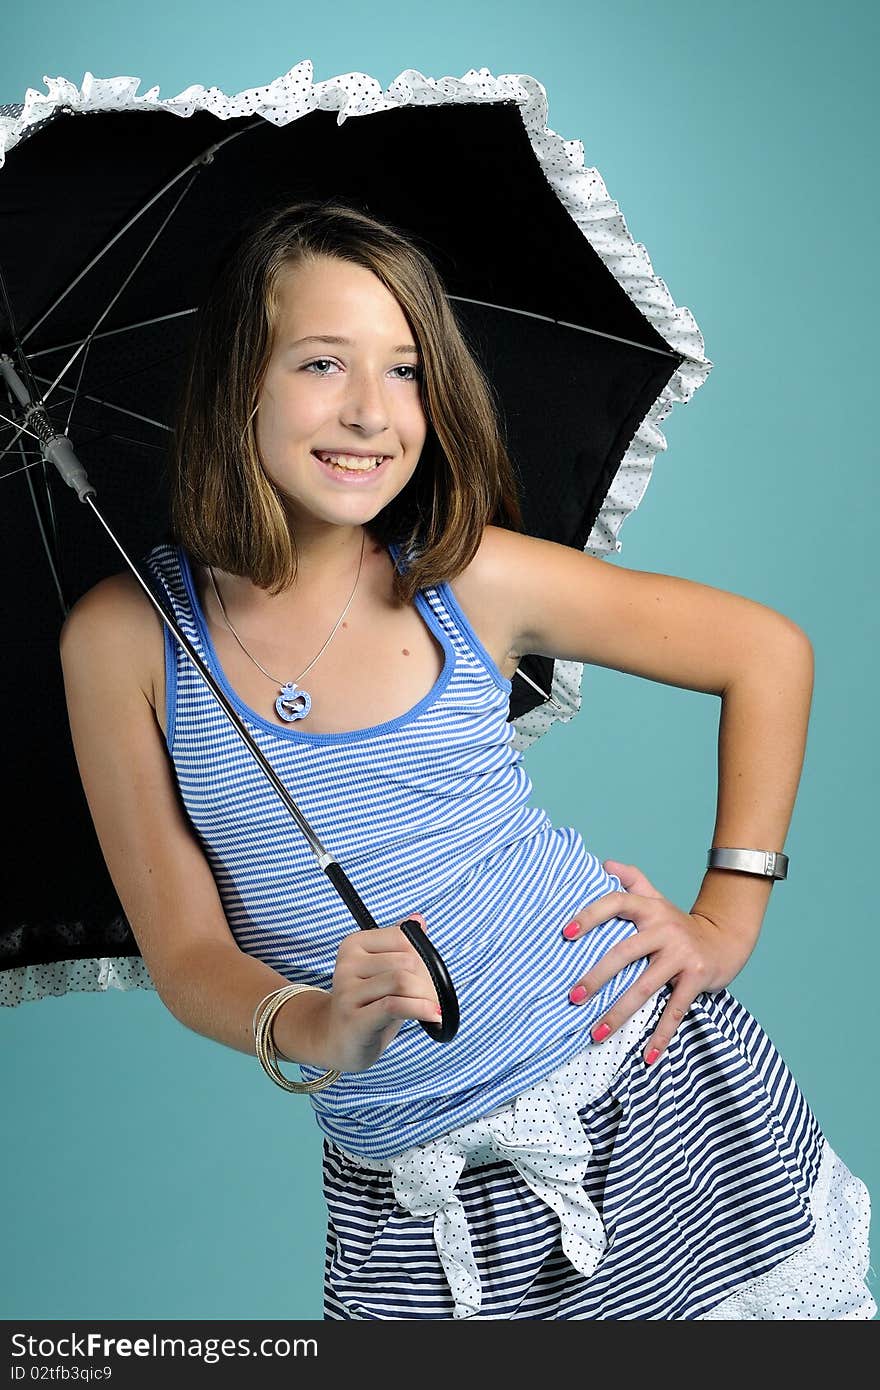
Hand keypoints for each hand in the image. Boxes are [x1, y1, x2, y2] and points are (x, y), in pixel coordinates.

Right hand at [321, 915, 441, 1071]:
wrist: (338, 1041)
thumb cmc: (368, 1004)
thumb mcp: (385, 971)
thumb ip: (402, 945)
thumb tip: (419, 918)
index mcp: (353, 944)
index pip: (403, 938)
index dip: (424, 957)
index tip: (426, 977)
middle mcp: (346, 964)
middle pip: (407, 961)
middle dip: (428, 981)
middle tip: (430, 998)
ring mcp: (347, 992)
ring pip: (403, 982)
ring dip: (426, 998)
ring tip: (431, 1009)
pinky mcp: (354, 1019)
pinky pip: (395, 1005)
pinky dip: (421, 1009)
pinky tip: (433, 1017)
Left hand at [563, 860, 760, 1065]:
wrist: (727, 937)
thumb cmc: (678, 923)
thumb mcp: (657, 898)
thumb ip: (632, 880)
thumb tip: (602, 863)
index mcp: (649, 909)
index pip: (615, 903)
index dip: (590, 915)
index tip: (565, 933)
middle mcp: (664, 929)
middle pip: (624, 952)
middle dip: (597, 976)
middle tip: (573, 996)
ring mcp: (681, 955)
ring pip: (644, 986)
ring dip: (618, 1013)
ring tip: (595, 1034)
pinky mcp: (696, 978)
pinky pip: (674, 1011)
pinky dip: (660, 1036)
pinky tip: (646, 1057)